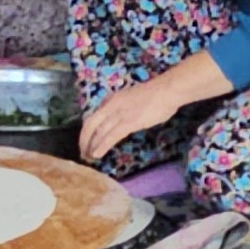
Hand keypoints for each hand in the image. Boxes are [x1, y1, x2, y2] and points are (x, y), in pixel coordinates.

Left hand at [80, 70, 194, 163]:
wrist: (167, 91)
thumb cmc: (155, 94)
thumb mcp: (131, 98)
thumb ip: (122, 108)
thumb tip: (120, 119)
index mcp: (111, 99)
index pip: (93, 116)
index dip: (87, 131)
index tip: (87, 141)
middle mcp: (111, 106)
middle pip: (90, 125)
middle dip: (84, 140)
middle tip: (83, 153)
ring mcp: (118, 114)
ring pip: (98, 132)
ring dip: (91, 146)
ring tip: (88, 157)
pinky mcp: (128, 123)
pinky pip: (110, 137)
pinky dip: (102, 146)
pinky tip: (97, 154)